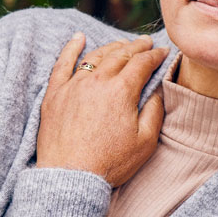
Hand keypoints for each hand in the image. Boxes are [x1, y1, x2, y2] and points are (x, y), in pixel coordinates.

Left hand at [36, 33, 168, 186]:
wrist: (70, 178)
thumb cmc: (110, 163)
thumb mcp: (145, 142)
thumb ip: (155, 111)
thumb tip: (158, 90)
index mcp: (122, 91)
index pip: (142, 63)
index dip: (155, 55)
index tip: (163, 52)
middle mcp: (98, 81)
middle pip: (121, 55)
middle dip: (137, 46)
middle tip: (146, 42)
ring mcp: (73, 86)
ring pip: (96, 56)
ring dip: (112, 47)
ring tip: (122, 45)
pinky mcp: (54, 95)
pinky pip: (62, 64)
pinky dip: (71, 48)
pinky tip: (78, 37)